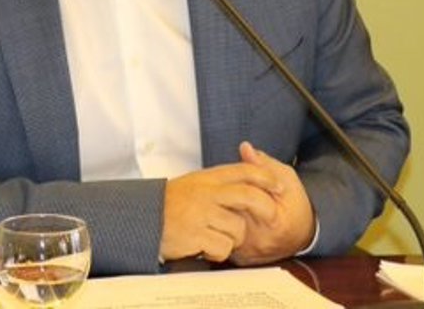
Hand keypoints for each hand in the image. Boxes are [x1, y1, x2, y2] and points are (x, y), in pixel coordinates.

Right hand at [160, 162, 281, 262]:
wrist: (144, 218)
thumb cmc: (172, 203)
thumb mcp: (196, 183)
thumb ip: (221, 180)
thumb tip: (250, 170)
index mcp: (208, 178)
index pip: (244, 171)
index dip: (266, 177)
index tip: (279, 186)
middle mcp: (207, 193)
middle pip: (248, 195)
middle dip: (266, 207)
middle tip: (273, 218)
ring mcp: (201, 214)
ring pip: (238, 228)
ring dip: (232, 238)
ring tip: (216, 235)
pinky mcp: (196, 235)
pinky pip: (223, 247)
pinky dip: (218, 252)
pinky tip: (205, 246)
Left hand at [228, 141, 315, 265]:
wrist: (302, 232)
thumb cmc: (295, 203)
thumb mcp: (285, 176)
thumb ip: (264, 163)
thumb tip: (245, 148)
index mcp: (274, 223)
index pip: (246, 199)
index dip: (240, 185)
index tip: (238, 180)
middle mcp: (259, 242)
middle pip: (229, 212)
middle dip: (224, 197)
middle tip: (224, 188)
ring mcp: (248, 252)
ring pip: (222, 225)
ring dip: (220, 210)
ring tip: (223, 200)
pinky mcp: (239, 257)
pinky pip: (223, 237)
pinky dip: (221, 223)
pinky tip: (224, 213)